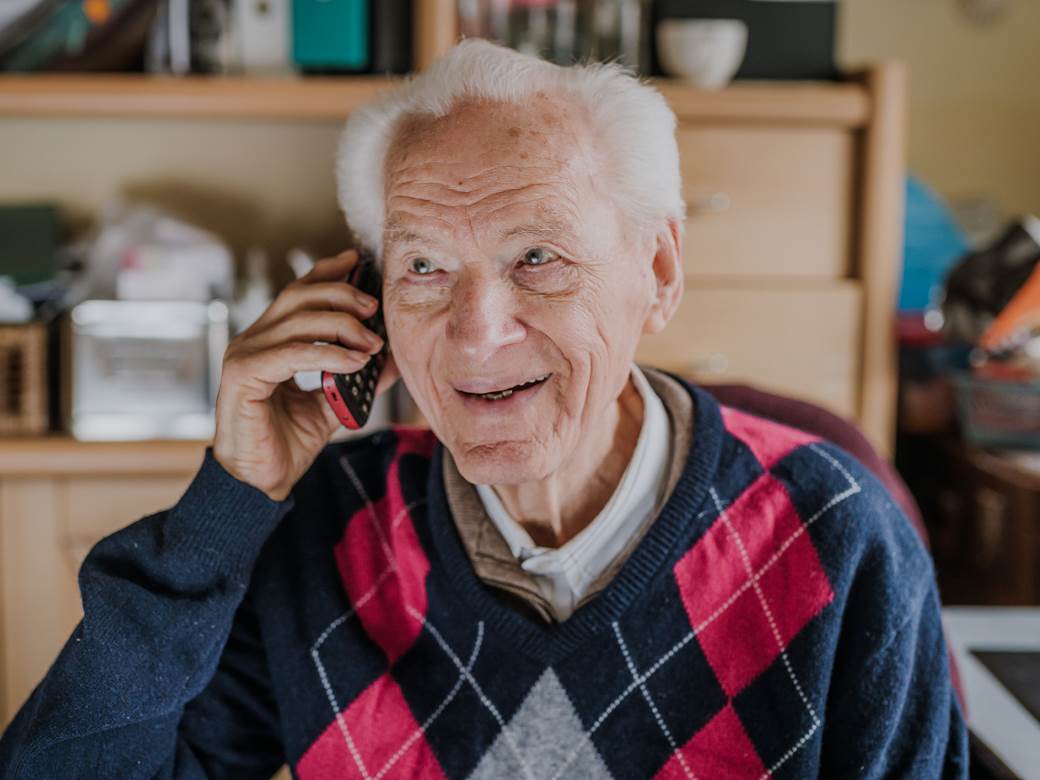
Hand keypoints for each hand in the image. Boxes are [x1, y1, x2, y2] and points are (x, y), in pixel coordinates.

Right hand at [212, 249, 399, 500]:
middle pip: (299, 297)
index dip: (326, 272)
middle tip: (375, 306)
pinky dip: (328, 354)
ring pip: (298, 321)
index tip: (358, 262)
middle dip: (341, 294)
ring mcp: (244, 356)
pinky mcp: (244, 377)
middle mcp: (253, 341)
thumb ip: (356, 379)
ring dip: (343, 327)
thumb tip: (392, 359)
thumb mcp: (331, 404)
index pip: (297, 293)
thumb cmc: (287, 442)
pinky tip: (355, 362)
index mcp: (269, 340)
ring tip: (373, 342)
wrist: (259, 481)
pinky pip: (292, 354)